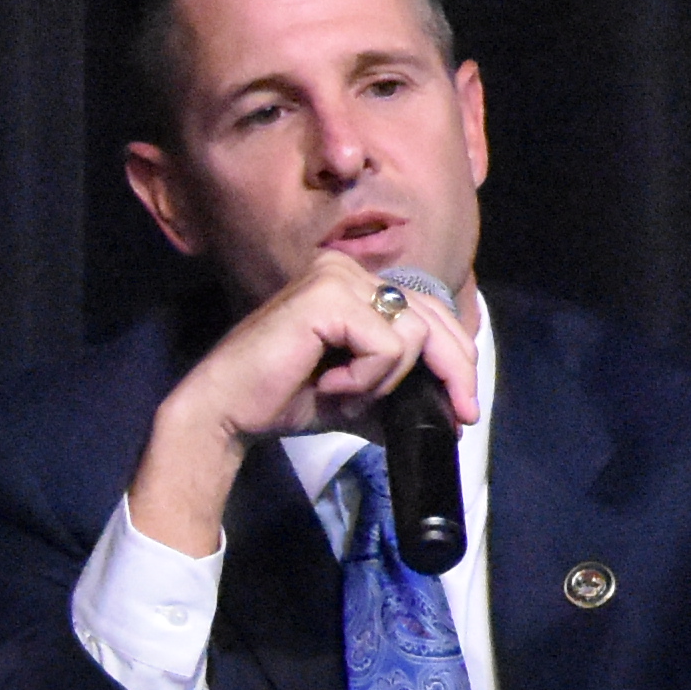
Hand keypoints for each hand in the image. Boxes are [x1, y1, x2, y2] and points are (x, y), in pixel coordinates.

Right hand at [130, 256, 482, 554]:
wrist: (227, 412)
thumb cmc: (282, 400)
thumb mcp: (356, 397)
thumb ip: (397, 396)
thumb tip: (448, 421)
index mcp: (353, 283)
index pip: (429, 312)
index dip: (456, 359)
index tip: (463, 409)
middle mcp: (346, 269)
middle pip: (434, 316)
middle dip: (454, 371)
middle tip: (460, 416)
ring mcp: (336, 277)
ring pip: (413, 333)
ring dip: (386, 380)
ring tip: (343, 393)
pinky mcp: (327, 296)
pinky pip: (386, 345)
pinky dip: (366, 378)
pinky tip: (329, 385)